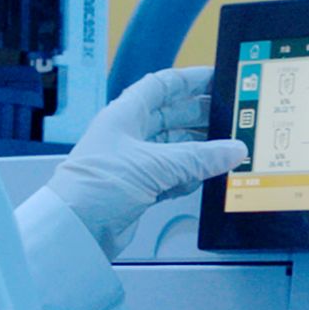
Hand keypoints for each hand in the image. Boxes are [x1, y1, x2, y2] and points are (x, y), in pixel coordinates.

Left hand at [45, 67, 249, 258]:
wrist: (75, 230)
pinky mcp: (138, 189)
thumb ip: (197, 157)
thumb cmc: (97, 185)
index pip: (161, 86)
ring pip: (174, 148)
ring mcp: (133, 162)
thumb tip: (232, 149)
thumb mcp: (153, 165)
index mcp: (125, 115)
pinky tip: (203, 178)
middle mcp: (128, 135)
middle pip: (171, 117)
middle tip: (230, 118)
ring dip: (198, 151)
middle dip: (200, 117)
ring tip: (225, 150)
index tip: (217, 79)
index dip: (189, 81)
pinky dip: (187, 177)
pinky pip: (171, 176)